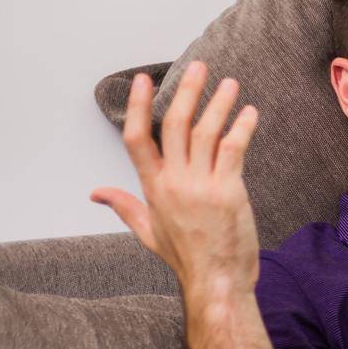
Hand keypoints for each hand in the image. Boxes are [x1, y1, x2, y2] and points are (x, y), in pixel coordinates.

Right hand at [90, 60, 260, 298]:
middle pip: (175, 125)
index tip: (146, 80)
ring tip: (229, 83)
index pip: (137, 138)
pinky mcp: (228, 192)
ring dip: (219, 103)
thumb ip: (124, 206)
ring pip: (206, 132)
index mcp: (152, 188)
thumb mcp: (147, 232)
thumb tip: (97, 192)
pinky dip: (242, 127)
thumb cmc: (186, 259)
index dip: (140, 106)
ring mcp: (200, 186)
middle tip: (199, 67)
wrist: (216, 282)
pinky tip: (250, 112)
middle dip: (187, 91)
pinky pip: (233, 149)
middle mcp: (174, 182)